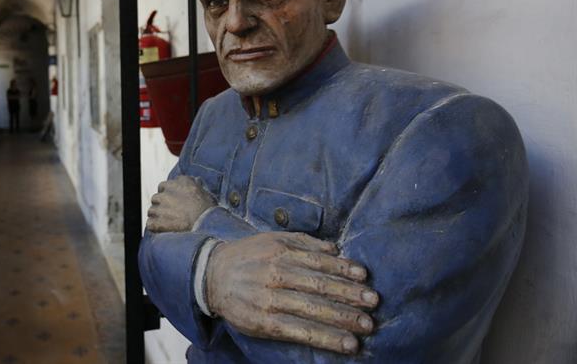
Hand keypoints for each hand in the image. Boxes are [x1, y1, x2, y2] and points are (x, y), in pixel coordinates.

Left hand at [146, 176, 216, 232]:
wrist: (206, 226)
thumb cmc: (209, 211)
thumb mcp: (206, 193)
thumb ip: (196, 185)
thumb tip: (196, 180)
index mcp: (179, 183)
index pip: (164, 186)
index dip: (168, 195)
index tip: (173, 201)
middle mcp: (167, 192)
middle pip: (156, 198)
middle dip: (162, 205)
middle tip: (171, 214)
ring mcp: (160, 207)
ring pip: (152, 211)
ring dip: (158, 217)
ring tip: (169, 224)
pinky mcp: (156, 221)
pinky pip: (150, 224)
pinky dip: (155, 228)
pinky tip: (164, 231)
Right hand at [206, 232, 377, 354]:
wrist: (210, 275)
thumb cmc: (247, 257)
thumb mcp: (272, 240)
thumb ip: (303, 242)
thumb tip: (335, 249)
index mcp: (279, 252)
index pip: (318, 262)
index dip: (343, 270)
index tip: (364, 277)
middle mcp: (275, 274)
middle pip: (319, 286)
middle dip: (349, 296)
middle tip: (373, 303)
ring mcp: (269, 300)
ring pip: (312, 310)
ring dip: (342, 319)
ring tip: (366, 326)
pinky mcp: (264, 322)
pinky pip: (299, 331)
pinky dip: (325, 338)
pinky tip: (344, 344)